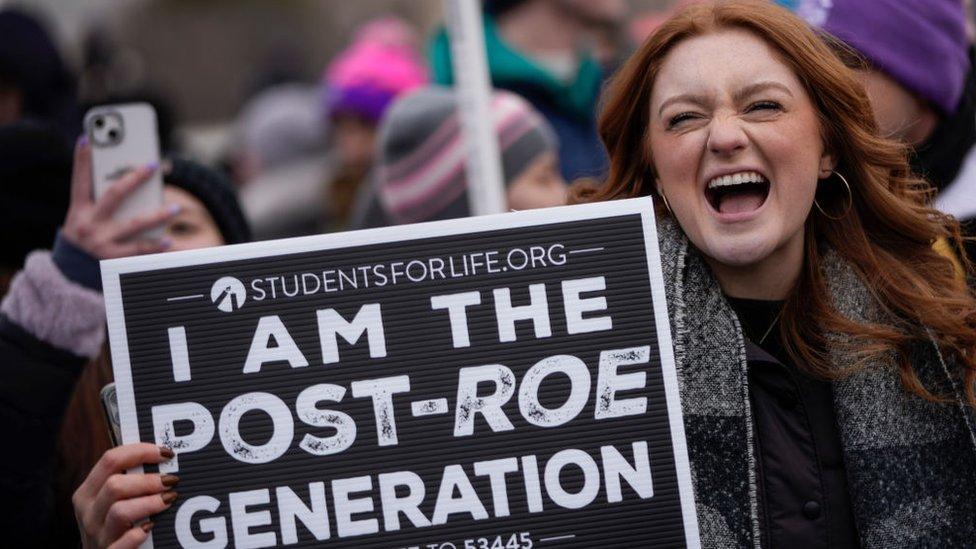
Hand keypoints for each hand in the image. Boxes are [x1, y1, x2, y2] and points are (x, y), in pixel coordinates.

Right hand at [62, 137, 179, 259]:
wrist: (71, 274)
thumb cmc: (86, 236)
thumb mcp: (83, 217)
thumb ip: (100, 200)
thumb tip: (130, 178)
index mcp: (78, 211)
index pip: (80, 180)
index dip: (81, 160)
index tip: (86, 138)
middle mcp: (88, 224)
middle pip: (114, 196)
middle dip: (134, 179)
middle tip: (153, 165)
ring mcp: (101, 242)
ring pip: (135, 224)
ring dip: (157, 215)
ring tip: (176, 208)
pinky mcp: (112, 259)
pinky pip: (139, 250)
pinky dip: (155, 245)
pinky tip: (168, 239)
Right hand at [73, 444, 179, 548]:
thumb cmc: (113, 525)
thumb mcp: (109, 502)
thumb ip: (126, 482)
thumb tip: (164, 459)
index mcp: (87, 492)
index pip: (110, 460)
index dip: (141, 451)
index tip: (166, 453)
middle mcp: (88, 512)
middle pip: (115, 485)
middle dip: (148, 480)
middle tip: (172, 480)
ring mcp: (97, 535)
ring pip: (120, 511)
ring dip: (150, 503)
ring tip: (169, 499)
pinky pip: (123, 542)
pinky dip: (139, 534)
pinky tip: (151, 527)